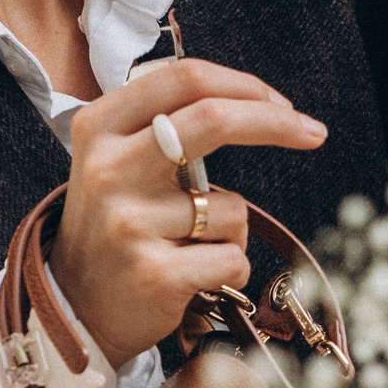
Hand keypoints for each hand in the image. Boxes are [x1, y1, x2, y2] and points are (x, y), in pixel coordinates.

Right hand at [48, 58, 326, 366]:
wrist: (73, 308)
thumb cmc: (113, 224)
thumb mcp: (114, 158)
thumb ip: (164, 123)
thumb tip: (251, 101)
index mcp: (98, 128)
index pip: (183, 80)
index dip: (243, 84)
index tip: (280, 102)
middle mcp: (109, 169)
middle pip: (213, 119)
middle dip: (276, 122)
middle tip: (313, 132)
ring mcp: (131, 223)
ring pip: (231, 206)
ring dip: (232, 227)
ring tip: (191, 245)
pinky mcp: (156, 274)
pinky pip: (232, 257)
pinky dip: (229, 268)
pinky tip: (193, 276)